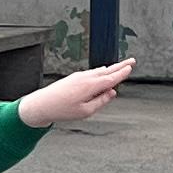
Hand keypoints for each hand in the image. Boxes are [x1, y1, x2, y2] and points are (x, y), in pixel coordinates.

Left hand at [18, 59, 134, 127]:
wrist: (41, 104)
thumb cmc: (61, 109)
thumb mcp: (86, 111)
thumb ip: (101, 101)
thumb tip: (112, 93)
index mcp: (90, 86)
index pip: (111, 78)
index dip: (123, 73)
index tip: (131, 68)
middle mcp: (85, 78)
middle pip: (107, 70)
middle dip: (120, 66)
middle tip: (131, 61)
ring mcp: (79, 76)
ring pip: (99, 71)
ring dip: (111, 68)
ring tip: (120, 66)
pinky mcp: (74, 78)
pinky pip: (92, 73)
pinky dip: (101, 71)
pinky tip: (102, 72)